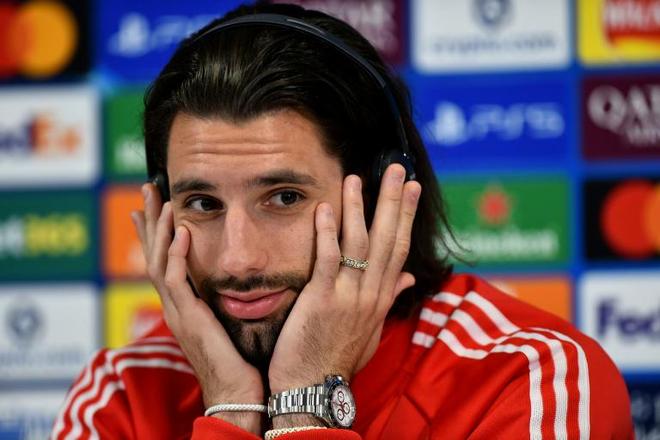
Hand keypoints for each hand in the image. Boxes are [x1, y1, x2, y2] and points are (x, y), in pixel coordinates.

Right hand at [132, 184, 263, 433]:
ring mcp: (178, 312)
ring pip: (159, 262)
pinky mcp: (189, 319)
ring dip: (160, 229)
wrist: (239, 393)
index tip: (158, 204)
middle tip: (148, 188)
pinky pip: (177, 282)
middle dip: (151, 220)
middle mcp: (176, 306)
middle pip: (154, 254)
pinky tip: (182, 233)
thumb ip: (227, 298)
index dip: (159, 231)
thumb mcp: (229, 321)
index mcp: (185, 305)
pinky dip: (177, 256)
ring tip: (162, 200)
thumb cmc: (240, 361)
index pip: (165, 260)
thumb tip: (239, 279)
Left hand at [268, 164, 419, 396]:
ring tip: (357, 178)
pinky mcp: (322, 300)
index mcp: (381, 298)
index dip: (405, 217)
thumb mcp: (372, 329)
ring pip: (359, 244)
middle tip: (397, 170)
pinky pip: (328, 260)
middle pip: (387, 240)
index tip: (410, 189)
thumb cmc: (338, 357)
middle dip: (393, 202)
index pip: (399, 249)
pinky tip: (327, 208)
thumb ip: (389, 298)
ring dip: (359, 209)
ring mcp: (348, 296)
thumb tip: (409, 278)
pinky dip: (328, 233)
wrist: (314, 388)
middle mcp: (371, 294)